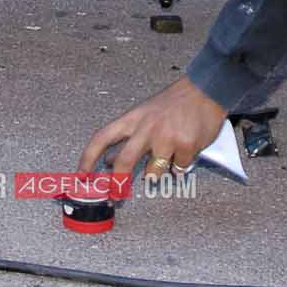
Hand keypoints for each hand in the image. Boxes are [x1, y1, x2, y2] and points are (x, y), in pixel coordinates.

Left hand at [76, 75, 227, 182]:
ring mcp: (166, 138)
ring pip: (153, 173)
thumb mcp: (144, 115)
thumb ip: (127, 137)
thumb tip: (108, 161)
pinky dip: (180, 165)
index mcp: (133, 119)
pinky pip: (178, 169)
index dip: (87, 158)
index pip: (102, 138)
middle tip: (115, 196)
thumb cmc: (173, 103)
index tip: (81, 176)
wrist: (206, 89)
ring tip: (167, 156)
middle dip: (117, 184)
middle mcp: (146, 128)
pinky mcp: (185, 146)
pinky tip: (185, 150)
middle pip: (124, 162)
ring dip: (157, 173)